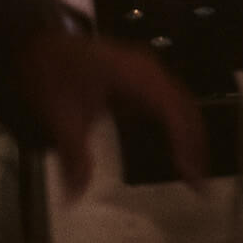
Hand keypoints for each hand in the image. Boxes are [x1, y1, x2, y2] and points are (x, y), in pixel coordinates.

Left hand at [15, 28, 206, 196]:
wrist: (41, 43)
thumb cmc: (53, 74)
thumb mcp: (58, 114)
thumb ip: (72, 155)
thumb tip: (75, 199)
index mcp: (133, 74)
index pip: (171, 108)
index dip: (185, 141)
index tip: (192, 175)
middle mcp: (148, 69)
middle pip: (184, 105)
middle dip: (195, 143)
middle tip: (201, 184)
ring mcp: (147, 71)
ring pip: (180, 102)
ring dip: (190, 134)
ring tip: (194, 171)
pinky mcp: (141, 78)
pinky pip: (169, 101)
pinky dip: (177, 125)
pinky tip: (176, 149)